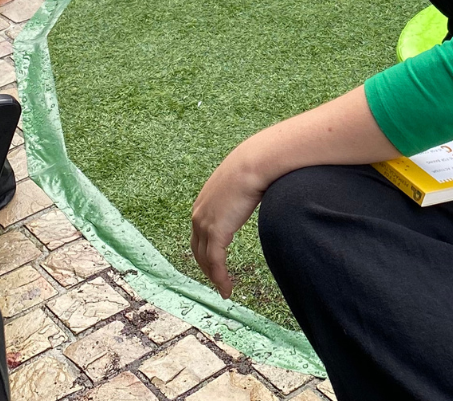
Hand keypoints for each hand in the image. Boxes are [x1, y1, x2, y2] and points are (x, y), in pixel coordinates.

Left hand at [190, 137, 269, 296]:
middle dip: (206, 267)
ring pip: (205, 259)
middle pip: (198, 250)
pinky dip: (220, 278)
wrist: (254, 162)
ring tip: (224, 289)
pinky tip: (227, 289)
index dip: (205, 251)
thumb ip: (240, 194)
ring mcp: (205, 224)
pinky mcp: (216, 232)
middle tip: (217, 281)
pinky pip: (215, 262)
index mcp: (203, 203)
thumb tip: (254, 195)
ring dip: (214, 277)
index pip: (199, 234)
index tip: (213, 263)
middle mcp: (198, 214)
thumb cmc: (254, 168)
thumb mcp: (242, 182)